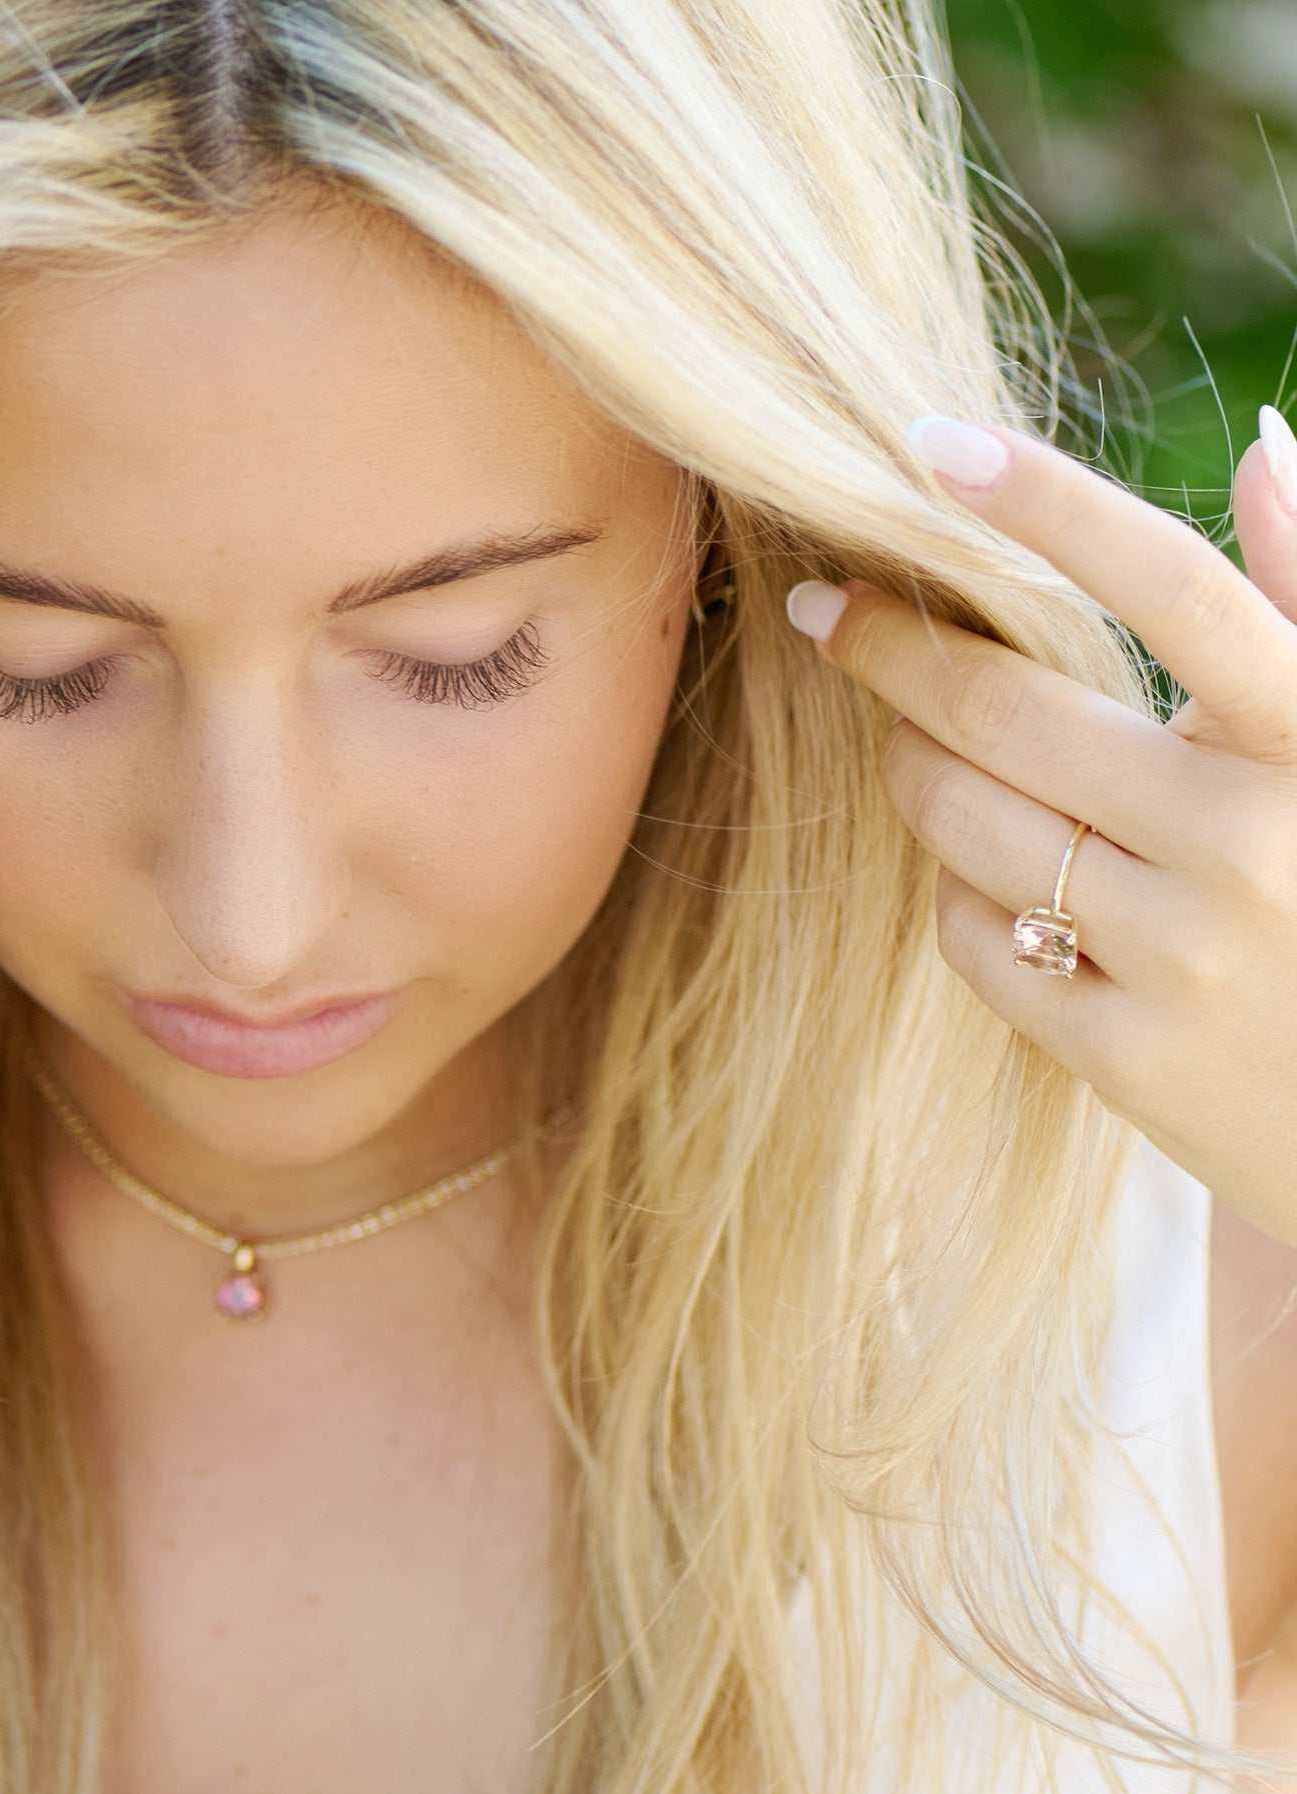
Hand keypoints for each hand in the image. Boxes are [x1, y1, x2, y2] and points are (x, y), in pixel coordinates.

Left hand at [785, 406, 1296, 1250]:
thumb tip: (1264, 443)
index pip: (1171, 587)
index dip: (1045, 502)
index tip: (925, 443)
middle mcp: (1252, 840)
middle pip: (1009, 711)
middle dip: (893, 648)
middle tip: (833, 610)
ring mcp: (1185, 957)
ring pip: (964, 823)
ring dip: (914, 766)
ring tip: (919, 744)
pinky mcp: (1125, 1056)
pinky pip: (972, 934)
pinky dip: (958, 889)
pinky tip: (987, 873)